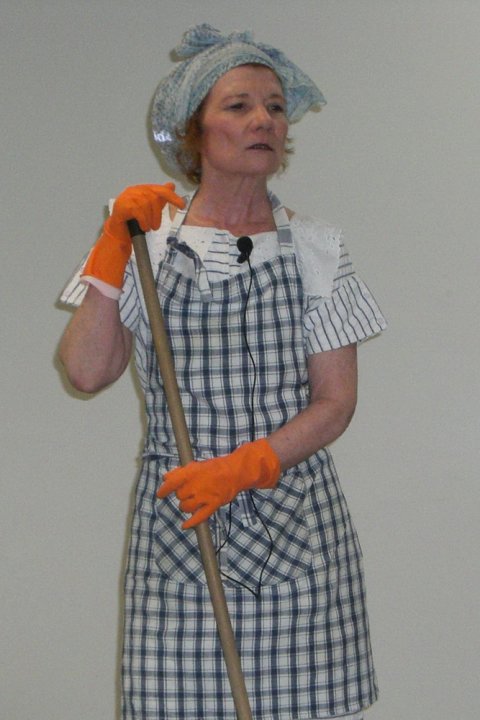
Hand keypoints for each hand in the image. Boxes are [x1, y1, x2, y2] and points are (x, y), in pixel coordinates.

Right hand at [82, 183, 184, 289]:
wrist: (118, 233)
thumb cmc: (134, 222)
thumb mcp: (149, 210)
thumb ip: (159, 199)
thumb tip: (171, 185)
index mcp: (141, 190)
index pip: (160, 190)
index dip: (172, 197)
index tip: (182, 205)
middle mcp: (134, 190)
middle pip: (154, 197)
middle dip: (158, 214)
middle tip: (156, 227)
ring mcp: (126, 197)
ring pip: (146, 204)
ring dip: (150, 220)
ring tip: (147, 227)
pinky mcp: (122, 205)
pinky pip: (139, 211)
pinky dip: (143, 222)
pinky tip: (142, 227)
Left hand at [157, 439, 280, 528]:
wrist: (235, 472)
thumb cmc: (216, 467)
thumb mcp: (196, 465)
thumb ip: (180, 472)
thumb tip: (166, 477)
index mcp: (190, 473)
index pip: (171, 483)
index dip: (164, 490)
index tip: (160, 494)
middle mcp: (195, 486)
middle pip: (179, 496)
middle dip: (181, 495)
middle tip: (188, 491)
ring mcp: (204, 496)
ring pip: (186, 507)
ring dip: (186, 506)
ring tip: (191, 502)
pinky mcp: (213, 505)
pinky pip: (199, 517)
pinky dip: (191, 523)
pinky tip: (185, 526)